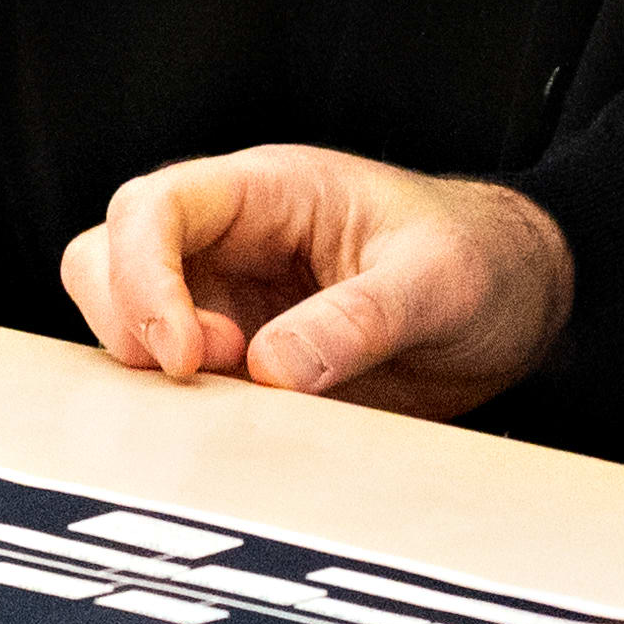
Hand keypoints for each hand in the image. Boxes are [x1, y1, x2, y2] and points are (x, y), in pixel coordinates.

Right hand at [61, 146, 574, 416]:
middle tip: (206, 374)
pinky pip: (172, 386)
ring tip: (234, 399)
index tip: (183, 354)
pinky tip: (234, 432)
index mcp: (270, 191)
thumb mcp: (440, 280)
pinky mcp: (238, 366)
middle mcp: (230, 242)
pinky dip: (178, 414)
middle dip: (130, 322)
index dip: (143, 277)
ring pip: (124, 323)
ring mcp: (226, 303)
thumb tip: (270, 371)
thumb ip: (360, 318)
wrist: (516, 305)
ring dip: (147, 371)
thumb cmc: (482, 261)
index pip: (155, 206)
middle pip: (107, 258)